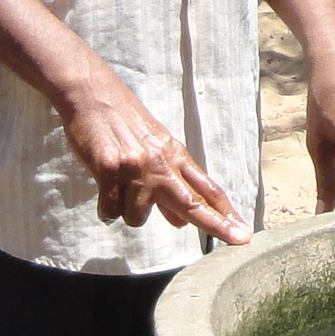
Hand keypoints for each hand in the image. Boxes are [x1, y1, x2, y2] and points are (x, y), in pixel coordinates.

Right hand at [59, 67, 250, 242]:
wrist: (92, 95)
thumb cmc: (123, 121)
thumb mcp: (154, 149)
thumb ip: (169, 186)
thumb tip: (180, 222)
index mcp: (174, 155)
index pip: (206, 188)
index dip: (225, 212)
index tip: (242, 231)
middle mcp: (160, 163)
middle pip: (193, 203)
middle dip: (216, 224)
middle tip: (239, 239)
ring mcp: (135, 168)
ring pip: (138, 218)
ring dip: (128, 211)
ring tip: (118, 188)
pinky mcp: (109, 171)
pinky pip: (111, 211)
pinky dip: (106, 209)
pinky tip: (104, 191)